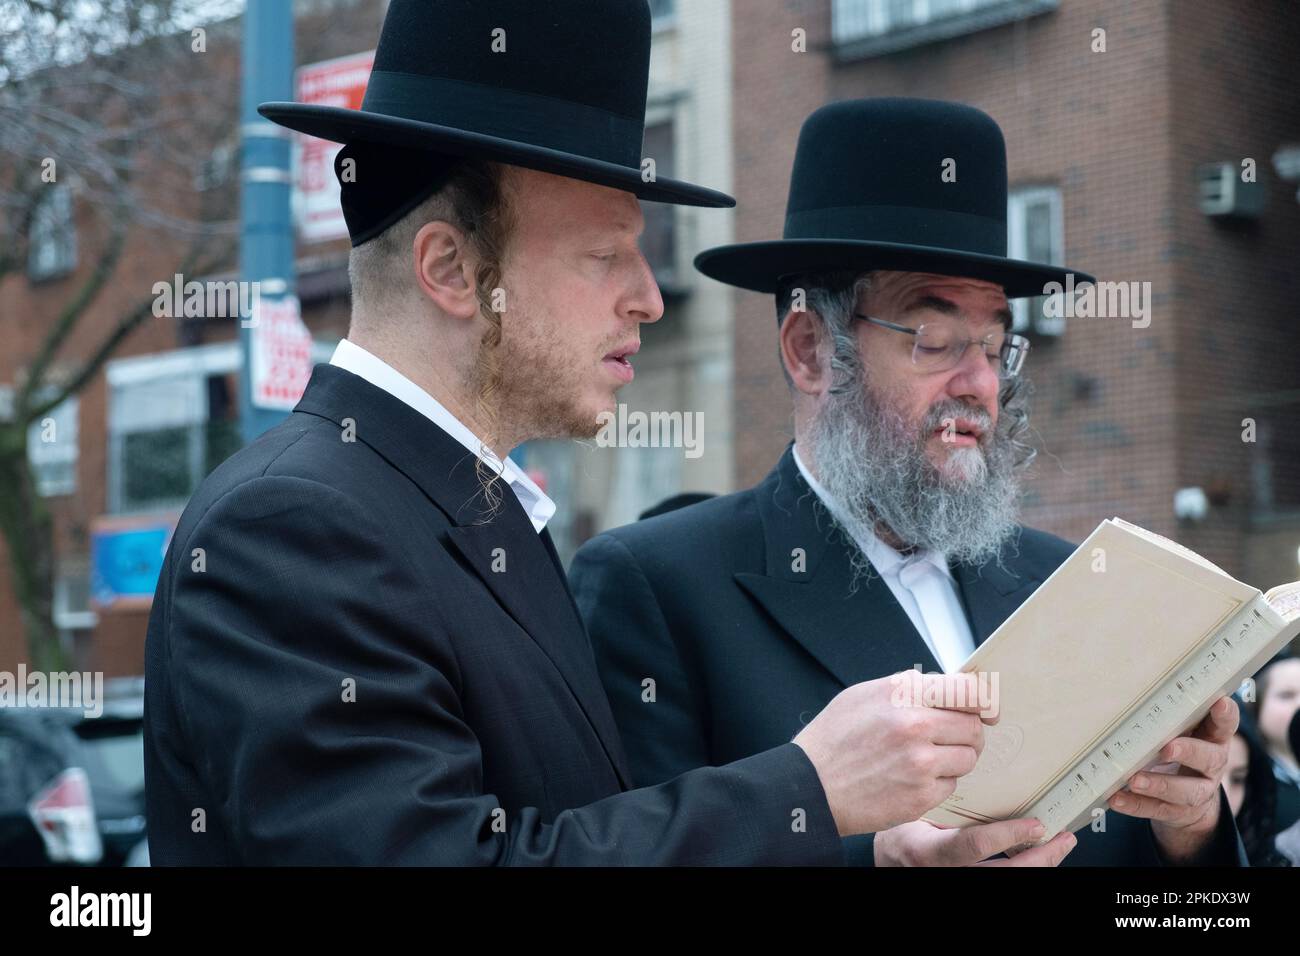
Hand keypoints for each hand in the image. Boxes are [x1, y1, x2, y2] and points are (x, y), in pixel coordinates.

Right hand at [793, 671, 995, 836]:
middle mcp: (915, 725)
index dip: (984, 700)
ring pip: (968, 758)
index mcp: (902, 693)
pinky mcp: (921, 796)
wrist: (810, 785)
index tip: (988, 709)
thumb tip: (946, 686)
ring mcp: (920, 763)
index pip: (968, 691)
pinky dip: (938, 783)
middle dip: (967, 733)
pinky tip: (911, 778)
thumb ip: (908, 687)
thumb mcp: (863, 694)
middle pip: (973, 727)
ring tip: (924, 759)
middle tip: (951, 738)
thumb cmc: (833, 739)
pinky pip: (951, 785)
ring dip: (954, 759)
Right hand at [874, 817, 1076, 866]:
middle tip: (1062, 837)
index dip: (1008, 835)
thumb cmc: (900, 831)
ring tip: (1061, 845)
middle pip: (1006, 874)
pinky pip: (1005, 875)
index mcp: (932, 851)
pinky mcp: (972, 878)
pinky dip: (1029, 865)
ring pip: (1012, 879)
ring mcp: (963, 879)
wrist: (891, 862)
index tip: (1035, 824)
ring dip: (1043, 863)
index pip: (974, 845)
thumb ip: (938, 798)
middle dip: (1041, 857)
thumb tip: (964, 767)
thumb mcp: (912, 811)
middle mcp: (951, 872)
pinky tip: (1041, 853)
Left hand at [1108, 696, 1236, 862]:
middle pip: (1208, 759)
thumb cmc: (1181, 751)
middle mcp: (1212, 766)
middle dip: (1188, 752)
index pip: (1225, 726)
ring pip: (1185, 791)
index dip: (1225, 716)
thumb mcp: (1183, 732)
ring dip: (1159, 784)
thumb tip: (1132, 686)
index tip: (1220, 703)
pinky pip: (1157, 810)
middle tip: (1167, 747)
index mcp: (1214, 740)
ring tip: (1134, 780)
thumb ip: (1172, 715)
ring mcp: (1198, 792)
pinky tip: (1116, 798)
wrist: (1189, 803)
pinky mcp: (1178, 812)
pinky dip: (1135, 804)